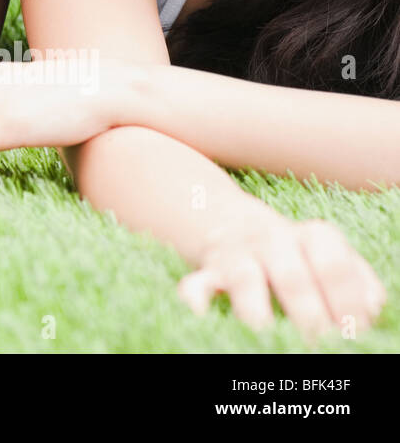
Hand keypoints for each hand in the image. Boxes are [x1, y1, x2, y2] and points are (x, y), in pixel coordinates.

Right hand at [178, 211, 386, 339]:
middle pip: (292, 277)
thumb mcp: (329, 254)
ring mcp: (236, 253)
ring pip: (244, 278)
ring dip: (259, 314)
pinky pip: (195, 284)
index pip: (333, 265)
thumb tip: (370, 307)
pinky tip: (204, 317)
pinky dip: (196, 300)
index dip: (347, 301)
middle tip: (320, 345)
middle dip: (309, 317)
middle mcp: (271, 239)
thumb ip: (356, 277)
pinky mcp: (207, 270)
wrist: (233, 220)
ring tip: (271, 342)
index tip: (352, 330)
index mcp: (310, 235)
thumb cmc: (296, 252)